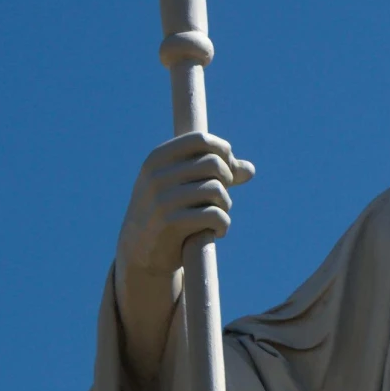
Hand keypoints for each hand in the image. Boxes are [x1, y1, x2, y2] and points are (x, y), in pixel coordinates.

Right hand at [116, 131, 254, 280]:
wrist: (139, 251)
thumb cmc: (168, 210)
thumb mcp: (182, 184)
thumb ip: (216, 172)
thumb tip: (250, 169)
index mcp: (157, 159)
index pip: (201, 140)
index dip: (223, 152)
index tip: (227, 169)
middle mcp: (156, 176)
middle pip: (214, 163)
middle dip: (227, 180)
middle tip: (222, 197)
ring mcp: (162, 200)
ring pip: (216, 189)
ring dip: (225, 204)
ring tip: (219, 214)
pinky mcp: (170, 224)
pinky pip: (214, 215)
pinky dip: (223, 224)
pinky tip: (218, 231)